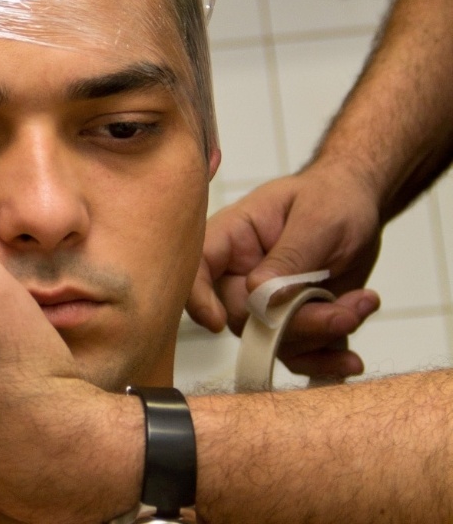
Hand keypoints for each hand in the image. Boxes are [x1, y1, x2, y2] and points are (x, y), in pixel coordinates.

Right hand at [192, 163, 382, 378]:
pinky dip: (326, 361)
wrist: (358, 204)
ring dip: (323, 335)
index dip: (197, 296)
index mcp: (233, 237)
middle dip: (297, 323)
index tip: (215, 321)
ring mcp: (265, 302)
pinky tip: (350, 359)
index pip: (198, 266)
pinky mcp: (292, 322)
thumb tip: (260, 296)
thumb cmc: (332, 197)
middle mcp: (239, 273)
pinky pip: (297, 355)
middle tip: (346, 313)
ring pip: (274, 342)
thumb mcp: (318, 218)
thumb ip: (291, 257)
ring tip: (362, 304)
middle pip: (243, 316)